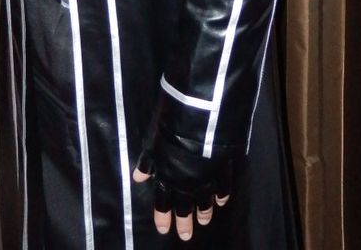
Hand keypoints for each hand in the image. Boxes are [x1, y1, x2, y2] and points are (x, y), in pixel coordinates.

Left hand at [132, 126, 231, 240]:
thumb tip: (138, 177)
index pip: (163, 203)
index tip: (163, 230)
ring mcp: (206, 180)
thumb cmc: (171, 131)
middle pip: (185, 208)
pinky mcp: (222, 171)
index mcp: (168, 179)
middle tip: (185, 236)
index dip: (163, 217)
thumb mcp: (153, 145)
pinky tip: (221, 202)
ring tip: (204, 222)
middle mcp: (186, 185)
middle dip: (184, 223)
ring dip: (204, 213)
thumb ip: (147, 163)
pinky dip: (222, 197)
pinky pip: (223, 189)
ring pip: (205, 203)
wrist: (198, 123)